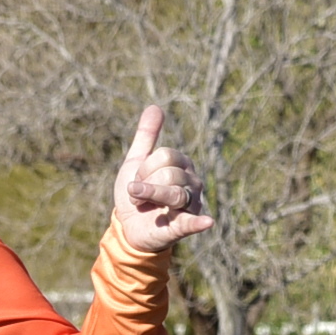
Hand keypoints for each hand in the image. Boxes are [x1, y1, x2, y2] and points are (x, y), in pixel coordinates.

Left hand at [109, 106, 210, 254]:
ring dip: (150, 197)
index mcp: (183, 166)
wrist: (128, 226)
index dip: (145, 168)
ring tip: (141, 205)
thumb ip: (147, 136)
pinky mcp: (184, 227)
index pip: (165, 155)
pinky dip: (198, 223)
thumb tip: (154, 106)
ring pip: (174, 193)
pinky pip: (192, 222)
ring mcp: (191, 205)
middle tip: (139, 197)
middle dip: (145, 185)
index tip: (137, 181)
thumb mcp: (136, 161)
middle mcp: (192, 183)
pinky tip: (207, 222)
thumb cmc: (137, 193)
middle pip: (169, 173)